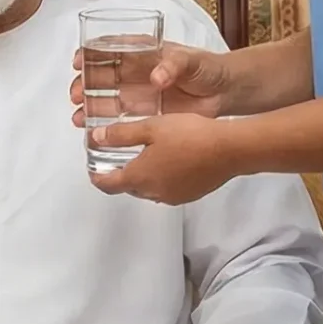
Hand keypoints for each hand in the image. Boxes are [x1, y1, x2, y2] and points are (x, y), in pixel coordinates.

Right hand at [71, 41, 231, 124]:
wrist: (224, 93)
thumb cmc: (207, 69)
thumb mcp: (191, 61)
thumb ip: (174, 66)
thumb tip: (156, 77)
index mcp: (142, 52)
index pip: (109, 49)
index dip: (90, 53)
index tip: (78, 61)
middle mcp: (134, 72)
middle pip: (100, 76)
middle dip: (83, 84)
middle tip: (76, 95)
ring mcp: (137, 93)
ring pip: (104, 98)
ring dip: (88, 106)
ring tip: (78, 118)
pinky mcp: (143, 114)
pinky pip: (118, 118)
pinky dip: (103, 123)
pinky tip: (91, 130)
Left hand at [88, 113, 238, 204]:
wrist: (229, 149)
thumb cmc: (190, 135)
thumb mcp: (151, 127)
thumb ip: (121, 134)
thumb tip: (96, 138)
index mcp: (139, 177)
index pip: (108, 185)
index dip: (97, 177)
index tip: (92, 168)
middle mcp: (154, 193)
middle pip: (128, 187)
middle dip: (121, 174)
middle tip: (118, 156)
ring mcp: (173, 196)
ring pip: (149, 189)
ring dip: (143, 176)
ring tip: (145, 156)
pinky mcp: (191, 194)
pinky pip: (168, 189)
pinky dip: (162, 178)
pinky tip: (170, 160)